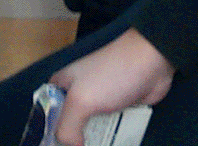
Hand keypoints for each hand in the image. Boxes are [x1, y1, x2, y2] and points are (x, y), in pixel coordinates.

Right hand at [50, 29, 174, 145]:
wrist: (152, 61)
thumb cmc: (111, 75)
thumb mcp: (80, 100)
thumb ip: (66, 129)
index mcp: (61, 87)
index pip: (45, 118)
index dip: (47, 135)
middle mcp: (77, 95)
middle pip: (68, 128)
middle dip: (73, 142)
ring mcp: (99, 102)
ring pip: (89, 132)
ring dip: (93, 142)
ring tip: (102, 145)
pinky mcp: (118, 109)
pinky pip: (109, 130)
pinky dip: (110, 140)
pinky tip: (113, 144)